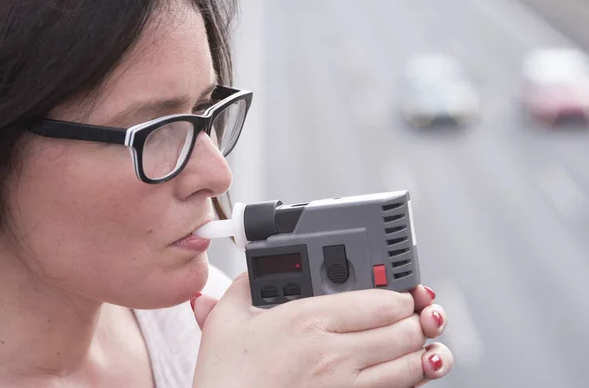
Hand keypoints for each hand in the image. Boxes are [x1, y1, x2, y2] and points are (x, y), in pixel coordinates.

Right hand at [192, 274, 452, 387]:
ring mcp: (346, 386)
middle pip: (404, 330)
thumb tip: (251, 273)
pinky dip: (414, 380)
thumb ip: (242, 288)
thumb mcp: (226, 322)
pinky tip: (415, 370)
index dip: (402, 293)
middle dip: (417, 319)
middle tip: (416, 313)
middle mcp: (334, 353)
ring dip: (424, 349)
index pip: (381, 301)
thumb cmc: (227, 379)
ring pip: (410, 364)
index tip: (402, 291)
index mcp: (309, 320)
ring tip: (423, 340)